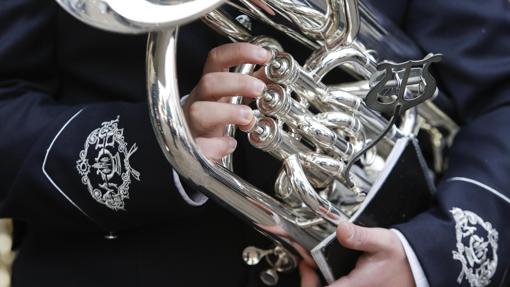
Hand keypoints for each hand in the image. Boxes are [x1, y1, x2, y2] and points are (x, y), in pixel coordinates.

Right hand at [183, 42, 270, 160]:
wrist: (193, 149)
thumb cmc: (213, 120)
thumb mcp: (230, 97)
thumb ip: (251, 84)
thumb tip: (272, 71)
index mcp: (209, 86)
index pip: (217, 59)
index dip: (240, 52)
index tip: (264, 55)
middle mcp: (198, 102)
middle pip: (208, 82)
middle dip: (237, 83)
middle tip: (260, 90)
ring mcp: (193, 124)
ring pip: (200, 112)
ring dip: (228, 112)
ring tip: (248, 118)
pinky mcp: (194, 148)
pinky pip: (200, 145)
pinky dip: (217, 145)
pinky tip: (230, 144)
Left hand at [299, 221, 415, 286]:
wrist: (417, 268)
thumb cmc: (401, 258)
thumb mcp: (382, 242)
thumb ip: (360, 236)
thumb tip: (341, 229)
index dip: (308, 279)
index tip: (305, 262)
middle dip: (308, 279)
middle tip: (304, 261)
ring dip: (314, 279)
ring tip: (309, 261)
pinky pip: (333, 286)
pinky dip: (323, 279)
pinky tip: (320, 266)